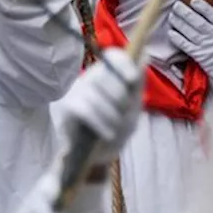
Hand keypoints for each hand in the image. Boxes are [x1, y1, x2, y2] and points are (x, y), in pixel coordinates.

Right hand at [56, 49, 142, 165]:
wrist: (94, 157)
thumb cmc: (115, 130)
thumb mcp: (133, 109)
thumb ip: (138, 85)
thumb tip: (145, 55)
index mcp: (109, 75)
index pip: (113, 56)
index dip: (123, 64)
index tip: (133, 80)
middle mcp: (90, 78)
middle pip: (106, 75)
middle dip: (119, 97)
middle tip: (123, 114)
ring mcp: (76, 92)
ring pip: (96, 94)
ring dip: (111, 114)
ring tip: (115, 130)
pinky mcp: (67, 107)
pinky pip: (85, 109)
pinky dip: (100, 123)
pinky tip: (108, 133)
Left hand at [169, 0, 212, 88]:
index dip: (202, 7)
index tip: (194, 0)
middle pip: (197, 21)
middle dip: (185, 12)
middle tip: (176, 5)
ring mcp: (206, 45)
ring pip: (189, 31)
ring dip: (179, 23)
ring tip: (171, 16)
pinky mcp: (198, 55)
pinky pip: (186, 45)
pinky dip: (178, 39)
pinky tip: (171, 33)